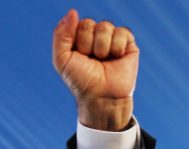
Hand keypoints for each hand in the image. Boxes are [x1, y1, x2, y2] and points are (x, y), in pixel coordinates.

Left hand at [52, 9, 137, 130]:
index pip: (76, 24)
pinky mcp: (127, 43)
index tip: (79, 57)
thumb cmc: (80, 80)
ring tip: (103, 61)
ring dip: (102, 48)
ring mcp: (111, 38)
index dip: (77, 42)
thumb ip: (61, 35)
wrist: (101, 97)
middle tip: (91, 60)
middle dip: (88, 45)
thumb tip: (73, 11)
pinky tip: (116, 58)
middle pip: (89, 24)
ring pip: (105, 27)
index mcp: (78, 37)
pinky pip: (121, 32)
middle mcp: (94, 35)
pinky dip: (116, 48)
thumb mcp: (62, 59)